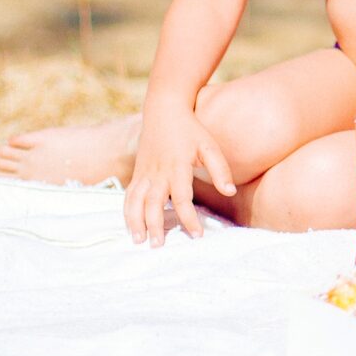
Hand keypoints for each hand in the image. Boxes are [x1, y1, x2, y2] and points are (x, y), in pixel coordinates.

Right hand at [125, 103, 234, 246]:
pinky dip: (126, 212)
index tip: (197, 235)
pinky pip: (128, 195)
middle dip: (155, 226)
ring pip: (135, 201)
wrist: (164, 110)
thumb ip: (220, 170)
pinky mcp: (137, 173)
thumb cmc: (191, 130)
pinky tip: (131, 226)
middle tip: (159, 246)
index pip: (183, 198)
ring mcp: (144, 173)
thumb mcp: (210, 146)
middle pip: (153, 204)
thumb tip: (229, 192)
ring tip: (139, 241)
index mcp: (177, 167)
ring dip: (135, 222)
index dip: (189, 218)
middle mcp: (157, 172)